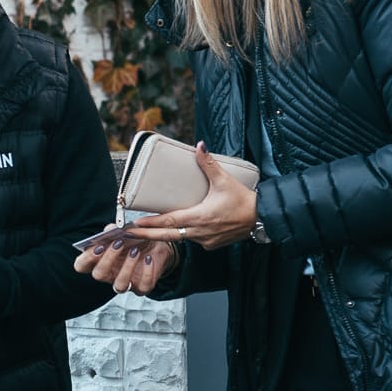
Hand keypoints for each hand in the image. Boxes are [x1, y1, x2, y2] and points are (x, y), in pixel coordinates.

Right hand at [74, 234, 178, 294]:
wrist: (157, 246)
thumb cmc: (136, 240)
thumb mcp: (124, 231)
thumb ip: (114, 230)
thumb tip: (110, 229)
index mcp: (99, 261)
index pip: (81, 266)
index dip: (86, 258)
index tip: (98, 246)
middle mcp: (109, 275)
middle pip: (98, 275)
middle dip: (107, 259)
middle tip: (118, 244)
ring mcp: (125, 283)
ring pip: (119, 285)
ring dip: (127, 268)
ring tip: (135, 251)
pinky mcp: (142, 287)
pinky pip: (142, 286)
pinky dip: (146, 272)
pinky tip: (148, 258)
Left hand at [130, 142, 258, 250]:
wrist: (262, 218)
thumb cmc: (244, 200)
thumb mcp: (224, 180)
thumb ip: (209, 164)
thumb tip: (199, 146)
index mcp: (200, 217)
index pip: (169, 222)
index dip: (151, 224)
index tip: (135, 224)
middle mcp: (200, 232)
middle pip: (167, 236)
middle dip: (147, 235)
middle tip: (128, 233)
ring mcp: (206, 240)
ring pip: (180, 239)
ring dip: (165, 235)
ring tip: (148, 231)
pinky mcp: (212, 244)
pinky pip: (194, 240)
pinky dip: (184, 235)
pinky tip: (178, 230)